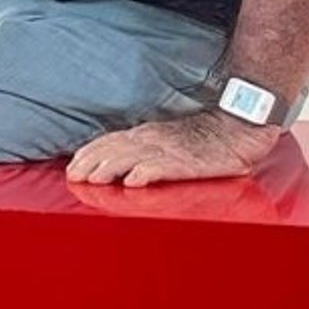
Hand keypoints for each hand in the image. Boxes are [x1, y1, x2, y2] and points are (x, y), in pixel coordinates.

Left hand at [66, 111, 280, 187]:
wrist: (236, 127)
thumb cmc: (202, 136)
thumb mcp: (166, 137)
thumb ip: (144, 146)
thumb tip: (119, 163)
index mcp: (146, 133)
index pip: (110, 140)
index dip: (89, 153)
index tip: (72, 166)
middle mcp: (152, 139)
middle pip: (115, 149)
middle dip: (91, 162)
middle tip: (74, 176)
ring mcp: (169, 150)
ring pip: (132, 157)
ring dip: (111, 167)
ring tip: (95, 179)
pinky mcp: (187, 162)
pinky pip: (163, 167)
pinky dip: (146, 173)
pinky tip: (133, 182)